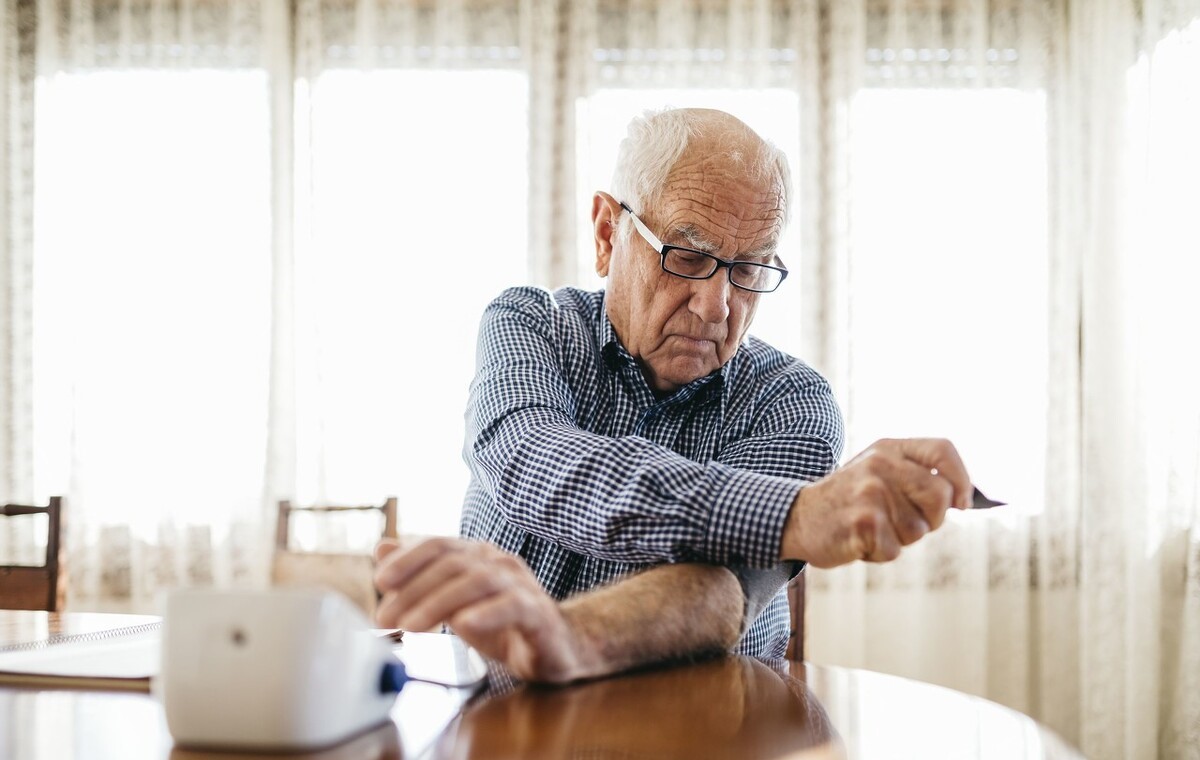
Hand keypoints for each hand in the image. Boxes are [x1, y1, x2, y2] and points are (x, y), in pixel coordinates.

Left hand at [374, 537, 593, 682]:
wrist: (557, 645)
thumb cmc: (502, 621)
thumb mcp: (453, 601)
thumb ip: (419, 577)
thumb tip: (382, 549)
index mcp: (478, 556)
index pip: (439, 546)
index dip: (408, 560)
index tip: (380, 582)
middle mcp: (498, 563)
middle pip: (452, 565)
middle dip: (413, 591)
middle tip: (385, 618)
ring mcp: (520, 585)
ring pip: (477, 582)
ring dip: (438, 603)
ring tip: (410, 627)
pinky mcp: (537, 613)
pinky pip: (513, 606)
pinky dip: (487, 613)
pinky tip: (464, 623)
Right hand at [780, 438, 971, 566]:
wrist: (796, 517)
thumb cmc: (848, 500)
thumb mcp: (877, 472)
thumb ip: (916, 476)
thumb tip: (962, 498)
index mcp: (888, 448)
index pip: (943, 450)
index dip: (961, 479)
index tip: (960, 503)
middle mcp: (880, 464)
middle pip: (940, 496)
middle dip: (932, 520)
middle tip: (906, 525)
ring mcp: (871, 492)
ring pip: (917, 531)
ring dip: (899, 540)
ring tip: (871, 529)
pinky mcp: (863, 522)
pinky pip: (893, 550)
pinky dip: (878, 554)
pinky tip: (858, 541)